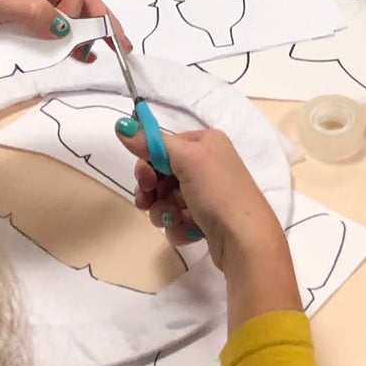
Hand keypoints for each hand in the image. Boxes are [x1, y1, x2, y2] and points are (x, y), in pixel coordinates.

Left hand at [0, 0, 116, 64]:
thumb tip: (66, 26)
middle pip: (77, 4)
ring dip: (86, 38)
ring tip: (100, 57)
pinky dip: (67, 49)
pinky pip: (50, 40)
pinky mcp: (18, 34)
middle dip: (99, 23)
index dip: (82, 12)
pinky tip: (77, 61)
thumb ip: (30, 10)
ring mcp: (27, 12)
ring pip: (67, 23)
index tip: (79, 38)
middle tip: (120, 47)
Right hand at [119, 125, 301, 320]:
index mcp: (206, 142)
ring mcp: (208, 193)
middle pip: (162, 174)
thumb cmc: (217, 192)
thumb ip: (151, 143)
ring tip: (176, 219)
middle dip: (154, 192)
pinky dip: (179, 226)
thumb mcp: (186, 160)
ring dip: (165, 212)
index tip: (145, 182)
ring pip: (167, 200)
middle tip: (149, 203)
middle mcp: (209, 163)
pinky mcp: (207, 218)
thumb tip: (121, 125)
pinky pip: (178, 219)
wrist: (244, 240)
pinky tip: (190, 231)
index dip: (149, 164)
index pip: (163, 146)